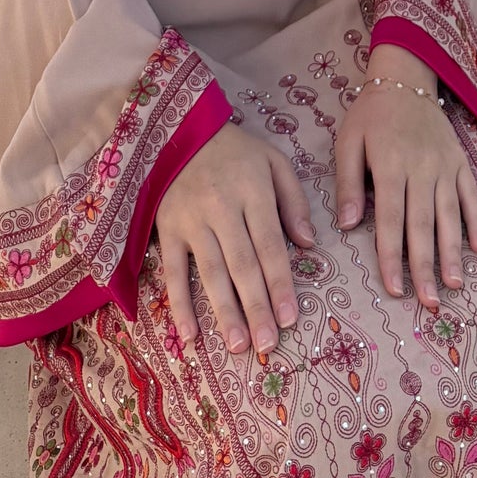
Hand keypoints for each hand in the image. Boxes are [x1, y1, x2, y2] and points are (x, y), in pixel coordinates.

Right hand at [155, 123, 314, 356]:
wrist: (181, 132)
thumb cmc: (237, 152)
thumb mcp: (274, 162)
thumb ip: (294, 202)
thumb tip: (309, 245)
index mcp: (253, 192)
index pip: (270, 244)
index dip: (280, 282)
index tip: (291, 317)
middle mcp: (222, 208)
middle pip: (242, 265)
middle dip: (256, 307)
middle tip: (268, 344)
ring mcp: (191, 221)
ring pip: (210, 272)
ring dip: (224, 312)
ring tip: (238, 346)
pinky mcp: (167, 229)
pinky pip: (173, 271)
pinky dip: (180, 303)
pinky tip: (190, 334)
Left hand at [335, 50, 476, 313]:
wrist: (406, 77)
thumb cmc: (370, 114)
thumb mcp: (348, 142)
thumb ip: (348, 183)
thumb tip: (345, 226)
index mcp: (390, 166)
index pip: (390, 220)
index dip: (392, 257)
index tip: (394, 289)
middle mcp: (422, 169)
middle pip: (423, 225)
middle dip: (425, 266)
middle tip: (429, 302)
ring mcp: (445, 166)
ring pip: (450, 215)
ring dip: (452, 252)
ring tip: (453, 284)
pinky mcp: (461, 161)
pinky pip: (471, 195)